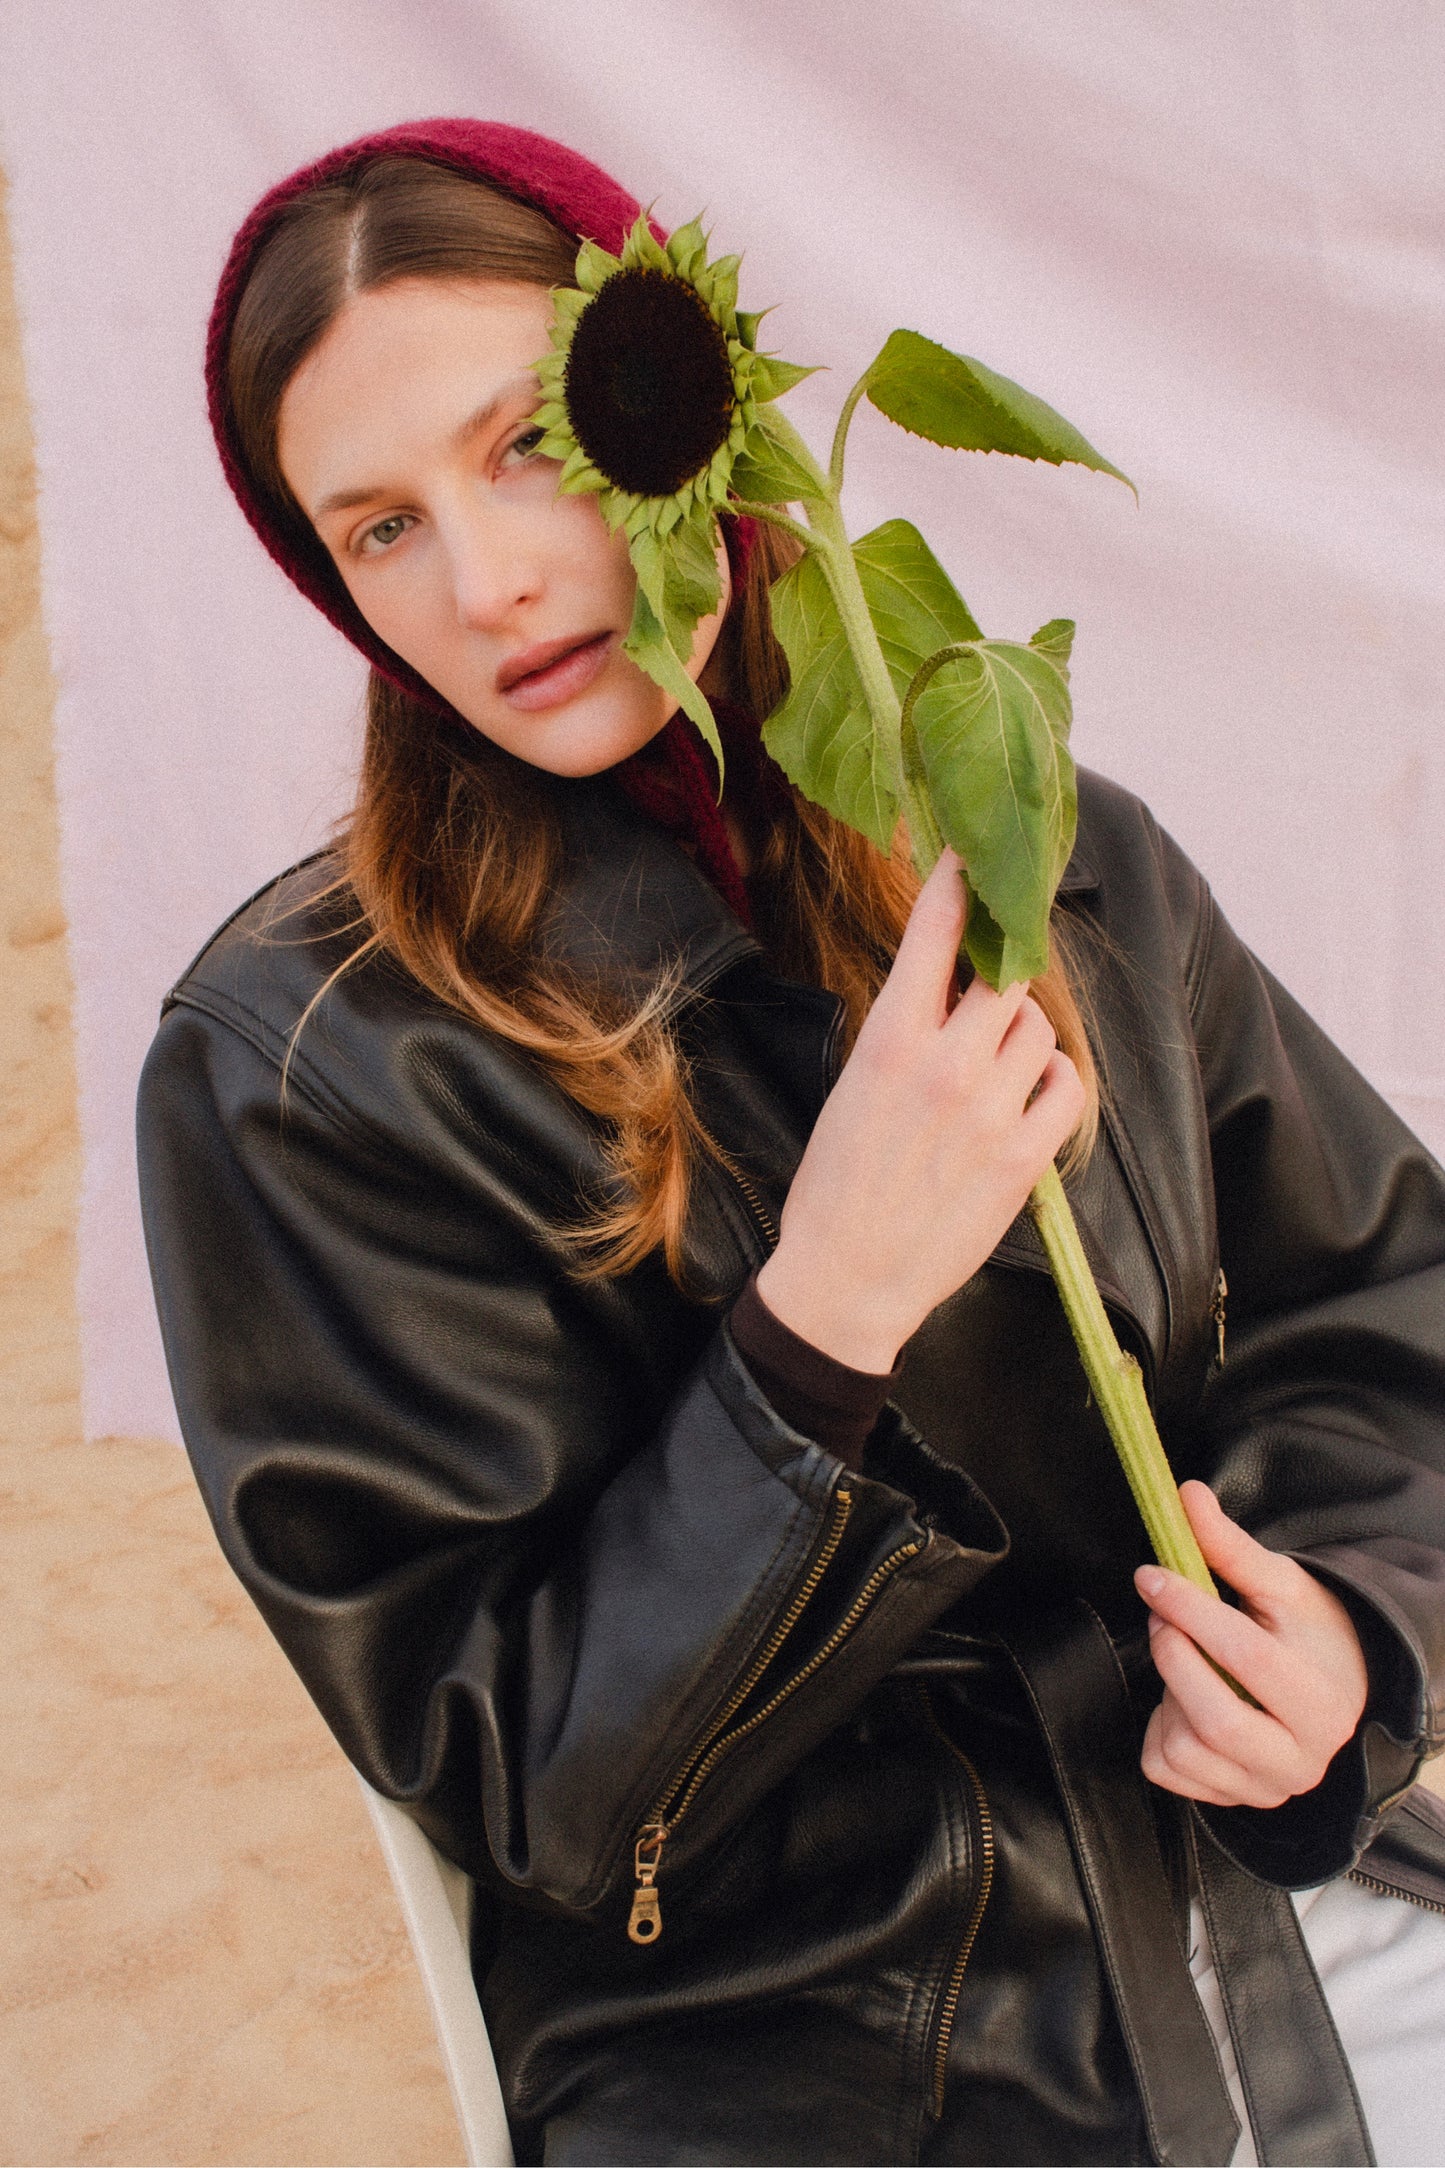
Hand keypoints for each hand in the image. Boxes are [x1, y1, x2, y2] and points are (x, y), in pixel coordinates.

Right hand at [755, 850, 1084, 1370]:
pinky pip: (1068, 1089)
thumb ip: (903, 1034)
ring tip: (997, 1070)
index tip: (972, 853)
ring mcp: (991, 1113)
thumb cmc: (835, 1186)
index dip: (958, 885)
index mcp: (889, 1042)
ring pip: (1040, 1033)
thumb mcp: (852, 1088)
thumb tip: (947, 991)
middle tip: (991, 993)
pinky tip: (1029, 1101)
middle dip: (1003, 981)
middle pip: (1008, 979)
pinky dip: (1054, 1086)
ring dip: (1025, 1039)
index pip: (934, 937)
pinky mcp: (1025, 1160)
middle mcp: (946, 1067)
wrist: (846, 1279)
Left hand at [1135, 1480, 1368, 1807]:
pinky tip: (1184, 1702)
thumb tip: (1185, 1494)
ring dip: (1166, 1694)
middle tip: (1162, 1618)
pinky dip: (1159, 1728)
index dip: (1190, 1612)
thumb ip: (1231, 1547)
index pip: (1247, 1658)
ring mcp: (1264, 1788)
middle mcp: (1301, 1759)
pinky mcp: (1229, 1799)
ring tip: (1186, 1662)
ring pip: (1183, 1750)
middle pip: (1214, 1721)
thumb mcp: (1279, 1584)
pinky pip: (1163, 1769)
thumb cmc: (1306, 1633)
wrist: (1332, 1688)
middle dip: (1173, 1659)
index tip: (1151, 1576)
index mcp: (1322, 1701)